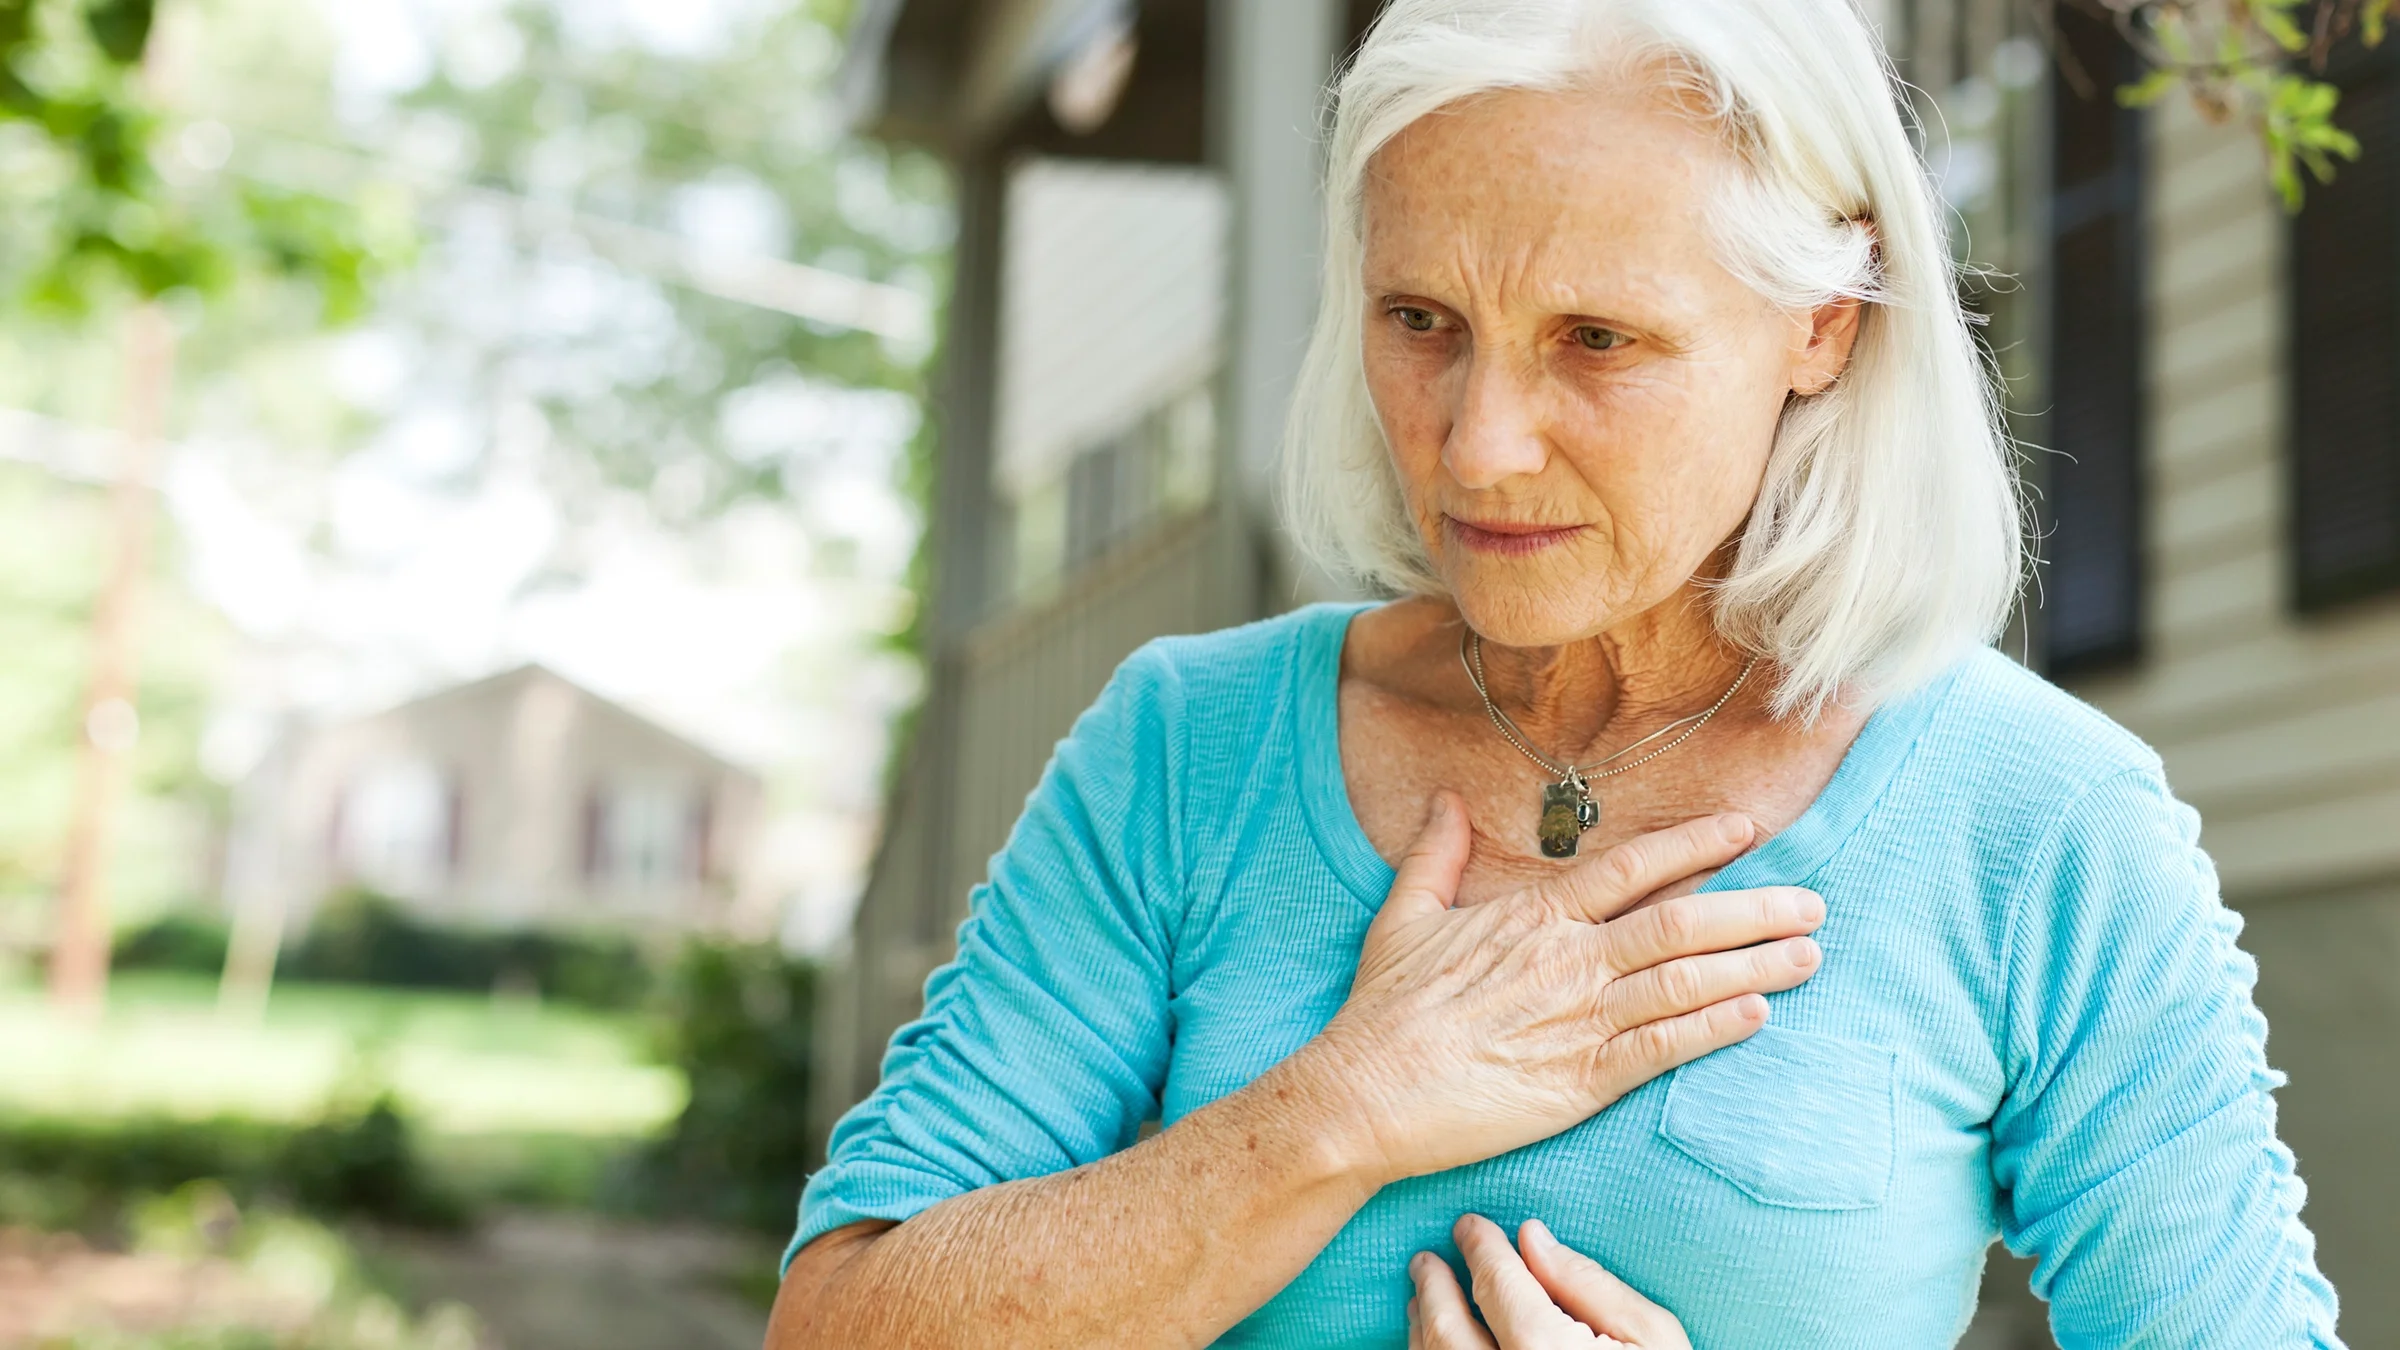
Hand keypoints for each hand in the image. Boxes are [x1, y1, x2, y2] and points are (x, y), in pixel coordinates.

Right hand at [1299, 794, 1823, 1183]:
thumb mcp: (1404, 915)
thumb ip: (1436, 855)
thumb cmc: (1383, 1010)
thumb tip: (1444, 800)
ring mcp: (1580, 1020)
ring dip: (1755, 965)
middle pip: (1682, 921)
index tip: (1746, 831)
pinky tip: (1758, 1015)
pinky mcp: (1582, 1081)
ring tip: (1809, 954)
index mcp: (1533, 915)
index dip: (1696, 846)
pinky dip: (1715, 1029)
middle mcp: (1568, 959)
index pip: (1633, 868)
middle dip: (1755, 908)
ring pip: (1686, 981)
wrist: (1365, 1093)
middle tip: (1812, 902)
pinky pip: (1665, 1048)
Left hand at [1408, 1215, 1690, 1349]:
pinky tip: (1435, 1348)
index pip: (1497, 1285)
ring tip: (1423, 1301)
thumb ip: (1589, 1284)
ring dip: (1424, 1328)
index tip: (1469, 1227)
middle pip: (1448, 1329)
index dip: (1480, 1248)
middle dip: (1433, 1287)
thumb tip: (1533, 1239)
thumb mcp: (1652, 1337)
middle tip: (1426, 1260)